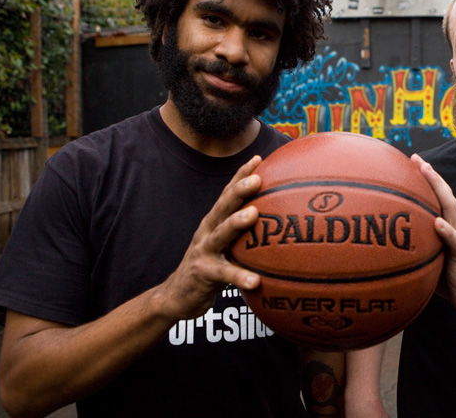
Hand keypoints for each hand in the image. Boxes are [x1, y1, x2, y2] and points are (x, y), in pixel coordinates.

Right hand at [155, 156, 264, 320]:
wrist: (177, 296)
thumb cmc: (210, 268)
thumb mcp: (225, 246)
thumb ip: (244, 234)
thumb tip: (278, 225)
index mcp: (214, 222)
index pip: (228, 194)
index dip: (241, 175)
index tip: (259, 159)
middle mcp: (207, 232)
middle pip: (223, 207)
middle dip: (239, 190)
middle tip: (257, 179)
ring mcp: (203, 252)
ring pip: (220, 234)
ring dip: (236, 222)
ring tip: (253, 214)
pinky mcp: (202, 274)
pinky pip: (223, 275)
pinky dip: (239, 277)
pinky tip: (255, 281)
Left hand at [410, 154, 455, 313]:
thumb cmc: (445, 278)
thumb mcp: (425, 258)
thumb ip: (412, 247)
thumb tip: (382, 244)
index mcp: (444, 227)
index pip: (435, 197)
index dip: (425, 179)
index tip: (411, 161)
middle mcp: (453, 228)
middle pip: (444, 195)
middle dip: (431, 175)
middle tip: (417, 159)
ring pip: (451, 210)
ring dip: (439, 191)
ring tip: (428, 174)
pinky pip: (454, 242)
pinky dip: (446, 231)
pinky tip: (437, 223)